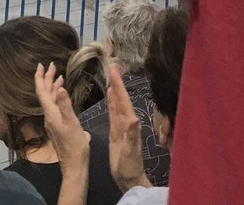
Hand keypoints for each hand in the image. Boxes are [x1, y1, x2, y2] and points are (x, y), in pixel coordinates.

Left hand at [35, 62, 89, 175]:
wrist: (74, 166)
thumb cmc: (74, 145)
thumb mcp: (72, 124)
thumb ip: (65, 105)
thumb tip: (59, 87)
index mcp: (51, 114)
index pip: (42, 92)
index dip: (40, 77)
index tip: (40, 64)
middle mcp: (49, 116)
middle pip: (45, 94)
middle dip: (47, 79)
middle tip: (51, 65)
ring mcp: (53, 121)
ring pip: (50, 100)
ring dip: (53, 87)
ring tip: (59, 76)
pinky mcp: (58, 126)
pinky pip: (55, 105)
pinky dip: (57, 96)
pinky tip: (63, 95)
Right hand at [107, 63, 149, 191]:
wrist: (129, 179)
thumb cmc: (130, 166)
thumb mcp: (130, 152)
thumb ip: (132, 136)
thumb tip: (134, 119)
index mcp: (130, 124)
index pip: (124, 100)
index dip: (119, 85)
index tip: (115, 70)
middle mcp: (127, 121)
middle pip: (121, 98)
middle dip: (117, 82)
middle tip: (113, 65)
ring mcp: (122, 126)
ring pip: (117, 103)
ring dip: (115, 89)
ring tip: (111, 75)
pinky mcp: (116, 132)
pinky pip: (113, 113)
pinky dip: (111, 102)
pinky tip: (109, 95)